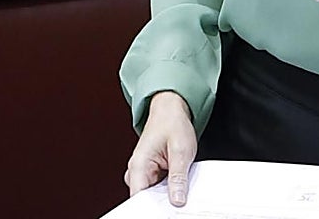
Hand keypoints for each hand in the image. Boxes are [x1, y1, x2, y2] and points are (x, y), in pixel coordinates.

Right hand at [125, 91, 197, 206]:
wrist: (171, 109)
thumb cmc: (173, 123)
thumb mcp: (181, 150)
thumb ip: (178, 177)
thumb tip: (177, 201)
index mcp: (138, 166)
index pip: (138, 200)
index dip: (153, 210)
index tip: (167, 213)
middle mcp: (136, 171)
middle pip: (146, 200)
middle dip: (163, 203)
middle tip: (181, 200)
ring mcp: (143, 173)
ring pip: (153, 196)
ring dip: (167, 196)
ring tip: (182, 189)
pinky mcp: (151, 174)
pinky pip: (158, 189)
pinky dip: (169, 190)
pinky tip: (179, 186)